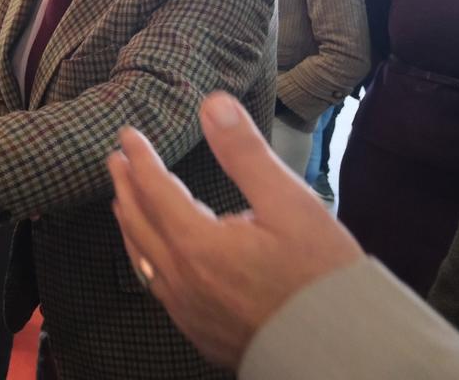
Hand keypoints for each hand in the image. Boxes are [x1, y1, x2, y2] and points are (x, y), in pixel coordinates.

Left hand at [107, 92, 362, 368]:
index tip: (128, 135)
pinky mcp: (201, 332)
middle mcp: (183, 280)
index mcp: (198, 245)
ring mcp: (189, 311)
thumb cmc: (321, 278)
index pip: (155, 190)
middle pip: (139, 223)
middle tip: (115, 161)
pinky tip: (155, 258)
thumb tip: (214, 105)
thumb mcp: (289, 203)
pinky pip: (159, 288)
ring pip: (144, 259)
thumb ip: (245, 154)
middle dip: (126, 187)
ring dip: (131, 224)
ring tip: (124, 203)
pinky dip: (147, 260)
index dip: (140, 158)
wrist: (343, 352)